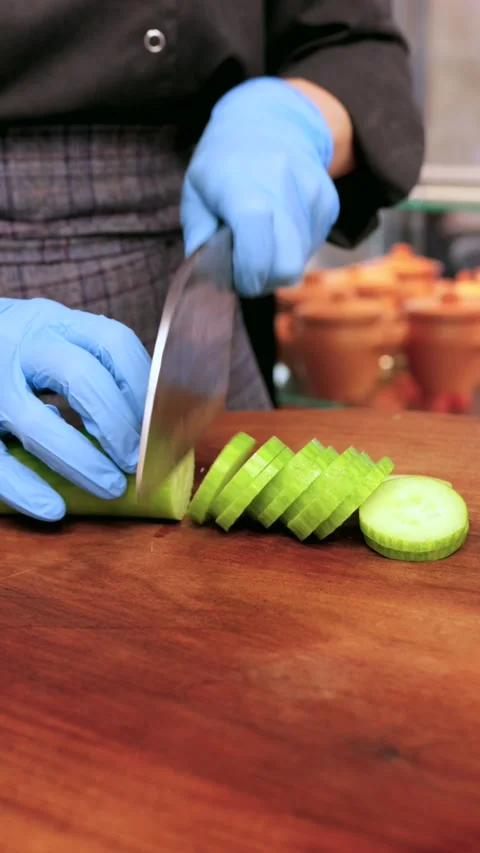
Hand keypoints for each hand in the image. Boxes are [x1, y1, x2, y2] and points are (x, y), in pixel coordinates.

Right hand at [0, 298, 150, 520]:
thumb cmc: (16, 356)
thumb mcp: (52, 342)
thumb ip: (90, 369)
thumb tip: (151, 425)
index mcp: (54, 322)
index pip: (112, 342)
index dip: (142, 388)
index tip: (159, 426)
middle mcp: (21, 345)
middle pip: (80, 377)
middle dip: (117, 425)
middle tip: (137, 462)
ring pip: (36, 423)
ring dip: (81, 461)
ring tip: (111, 487)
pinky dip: (27, 490)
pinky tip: (53, 509)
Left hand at [181, 77, 339, 296]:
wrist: (269, 121)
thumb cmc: (223, 163)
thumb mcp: (195, 194)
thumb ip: (200, 238)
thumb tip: (210, 278)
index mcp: (242, 188)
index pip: (256, 252)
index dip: (247, 277)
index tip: (237, 278)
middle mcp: (282, 188)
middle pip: (287, 267)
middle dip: (266, 279)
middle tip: (249, 271)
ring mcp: (311, 195)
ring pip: (301, 260)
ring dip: (278, 262)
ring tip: (262, 239)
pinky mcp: (328, 202)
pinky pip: (312, 245)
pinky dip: (294, 247)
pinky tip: (280, 225)